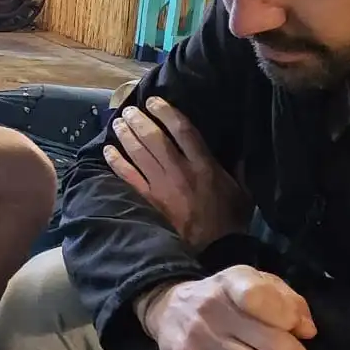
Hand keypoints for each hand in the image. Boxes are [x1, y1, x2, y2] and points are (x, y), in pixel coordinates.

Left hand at [106, 97, 251, 250]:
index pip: (183, 130)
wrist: (215, 248)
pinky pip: (129, 177)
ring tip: (117, 122)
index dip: (167, 112)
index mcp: (204, 165)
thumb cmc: (230, 217)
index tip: (155, 101)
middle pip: (154, 139)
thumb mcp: (241, 188)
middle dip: (139, 121)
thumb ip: (236, 165)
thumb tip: (237, 145)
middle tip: (129, 109)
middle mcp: (180, 171)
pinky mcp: (150, 200)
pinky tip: (107, 150)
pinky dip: (116, 162)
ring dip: (125, 136)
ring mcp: (162, 186)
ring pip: (138, 154)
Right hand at [138, 268, 317, 349]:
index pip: (260, 296)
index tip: (295, 328)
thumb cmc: (224, 298)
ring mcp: (199, 337)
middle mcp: (214, 308)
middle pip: (273, 344)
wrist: (167, 309)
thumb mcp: (255, 283)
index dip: (287, 316)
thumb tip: (307, 330)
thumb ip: (287, 301)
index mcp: (233, 282)